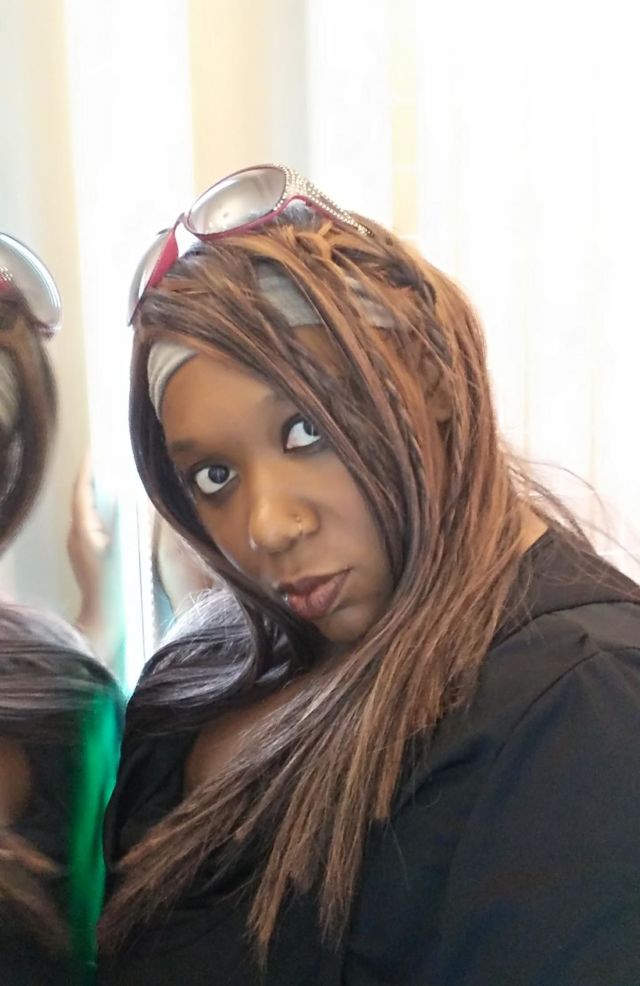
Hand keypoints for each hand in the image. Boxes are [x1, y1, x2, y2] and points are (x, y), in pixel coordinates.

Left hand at [67, 452, 118, 661]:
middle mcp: (77, 536)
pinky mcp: (90, 557)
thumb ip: (137, 523)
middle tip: (113, 457)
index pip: (83, 490)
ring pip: (90, 511)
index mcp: (83, 531)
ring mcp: (82, 548)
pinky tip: (122, 510)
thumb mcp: (130, 552)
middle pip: (85, 497)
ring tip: (119, 476)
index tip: (98, 448)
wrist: (105, 625)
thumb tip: (144, 499)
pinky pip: (95, 523)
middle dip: (97, 476)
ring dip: (101, 493)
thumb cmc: (116, 591)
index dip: (90, 468)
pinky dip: (105, 510)